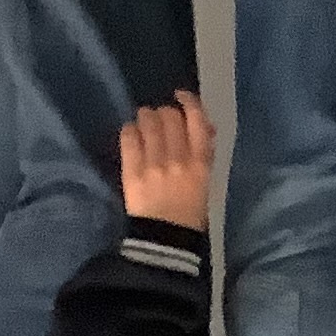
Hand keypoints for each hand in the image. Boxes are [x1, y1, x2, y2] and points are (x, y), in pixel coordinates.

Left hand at [119, 90, 215, 229]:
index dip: (188, 101)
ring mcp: (154, 163)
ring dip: (146, 118)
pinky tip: (133, 137)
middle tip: (161, 122)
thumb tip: (202, 125)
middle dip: (165, 113)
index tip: (180, 97)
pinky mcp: (132, 170)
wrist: (166, 239)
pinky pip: (129, 136)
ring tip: (146, 127)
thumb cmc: (190, 212)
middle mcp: (178, 158)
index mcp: (201, 163)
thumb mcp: (206, 181)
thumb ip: (203, 152)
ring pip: (148, 120)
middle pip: (169, 116)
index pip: (196, 119)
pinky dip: (131, 130)